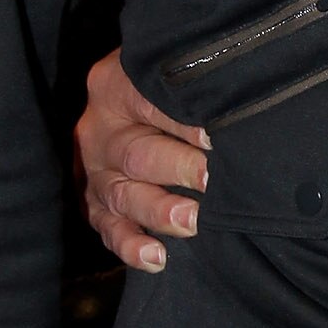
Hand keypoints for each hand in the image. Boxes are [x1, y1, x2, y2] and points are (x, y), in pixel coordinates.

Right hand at [76, 48, 208, 271]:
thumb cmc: (168, 80)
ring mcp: (94, 169)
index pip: (149, 104)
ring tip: (191, 221)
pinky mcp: (95, 201)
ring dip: (158, 211)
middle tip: (211, 180)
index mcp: (114, 85)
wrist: (135, 90)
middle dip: (177, 170)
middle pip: (135, 154)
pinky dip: (130, 245)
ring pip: (121, 195)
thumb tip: (233, 116)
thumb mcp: (175, 69)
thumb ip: (195, 88)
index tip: (216, 139)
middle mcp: (98, 129)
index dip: (184, 124)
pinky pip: (107, 227)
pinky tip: (156, 258)